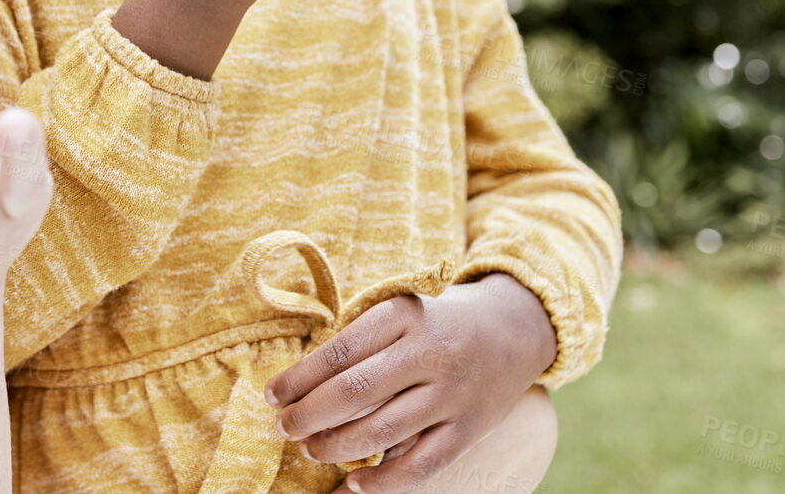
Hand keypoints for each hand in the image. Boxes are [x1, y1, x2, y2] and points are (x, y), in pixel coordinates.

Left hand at [265, 274, 557, 493]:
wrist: (514, 329)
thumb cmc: (436, 321)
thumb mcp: (399, 311)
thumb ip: (361, 340)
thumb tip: (302, 384)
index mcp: (402, 315)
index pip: (339, 352)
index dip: (299, 378)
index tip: (272, 394)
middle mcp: (429, 353)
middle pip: (354, 392)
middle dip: (309, 415)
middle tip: (284, 426)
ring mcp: (451, 394)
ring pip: (383, 431)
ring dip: (337, 447)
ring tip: (311, 449)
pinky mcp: (469, 429)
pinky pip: (422, 464)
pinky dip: (384, 481)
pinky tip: (354, 485)